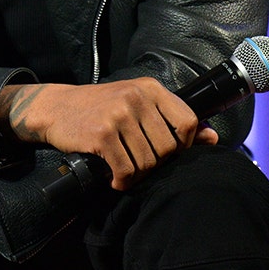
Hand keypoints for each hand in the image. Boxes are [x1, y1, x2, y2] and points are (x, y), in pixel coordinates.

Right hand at [0, 78, 217, 190]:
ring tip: (125, 170)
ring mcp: (119, 115)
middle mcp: (137, 98)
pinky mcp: (102, 134)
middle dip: (157, 164)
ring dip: (138, 175)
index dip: (184, 145)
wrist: (56, 108)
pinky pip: (126, 170)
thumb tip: (211, 137)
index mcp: (150, 88)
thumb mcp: (138, 104)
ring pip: (148, 162)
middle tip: (141, 165)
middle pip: (168, 147)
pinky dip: (122, 181)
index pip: (188, 121)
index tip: (169, 154)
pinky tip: (114, 177)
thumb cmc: (100, 108)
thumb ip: (173, 119)